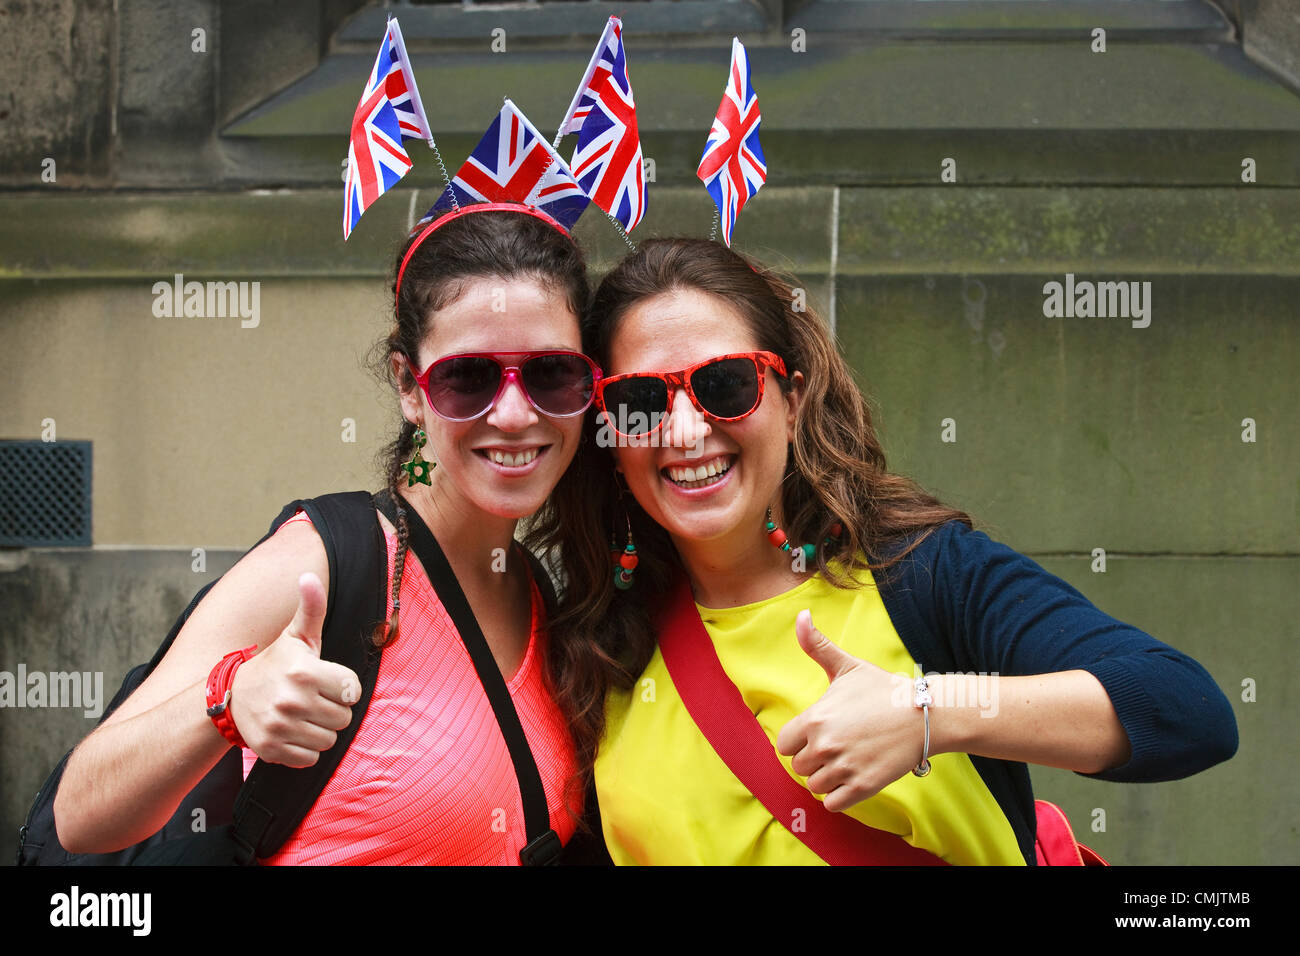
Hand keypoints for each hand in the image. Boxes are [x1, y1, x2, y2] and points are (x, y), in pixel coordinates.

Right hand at [227, 572, 361, 766]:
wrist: (232, 697)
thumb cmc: (275, 664)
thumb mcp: (296, 636)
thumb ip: (311, 607)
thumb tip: (309, 576)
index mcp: (304, 671)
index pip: (353, 690)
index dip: (342, 686)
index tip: (325, 681)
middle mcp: (292, 700)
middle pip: (344, 717)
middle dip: (332, 709)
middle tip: (312, 698)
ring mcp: (280, 727)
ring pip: (329, 740)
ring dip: (320, 730)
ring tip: (302, 715)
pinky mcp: (272, 750)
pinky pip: (311, 758)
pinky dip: (305, 749)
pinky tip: (292, 732)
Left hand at [776, 610, 923, 811]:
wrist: (924, 715)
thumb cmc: (882, 690)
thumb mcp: (847, 666)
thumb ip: (817, 645)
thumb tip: (800, 615)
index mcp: (814, 719)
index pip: (785, 745)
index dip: (799, 741)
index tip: (818, 734)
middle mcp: (824, 746)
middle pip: (799, 767)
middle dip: (814, 760)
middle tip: (838, 747)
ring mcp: (844, 768)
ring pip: (815, 787)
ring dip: (827, 778)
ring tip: (846, 761)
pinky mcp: (863, 787)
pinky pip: (832, 804)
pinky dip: (839, 796)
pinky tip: (852, 778)